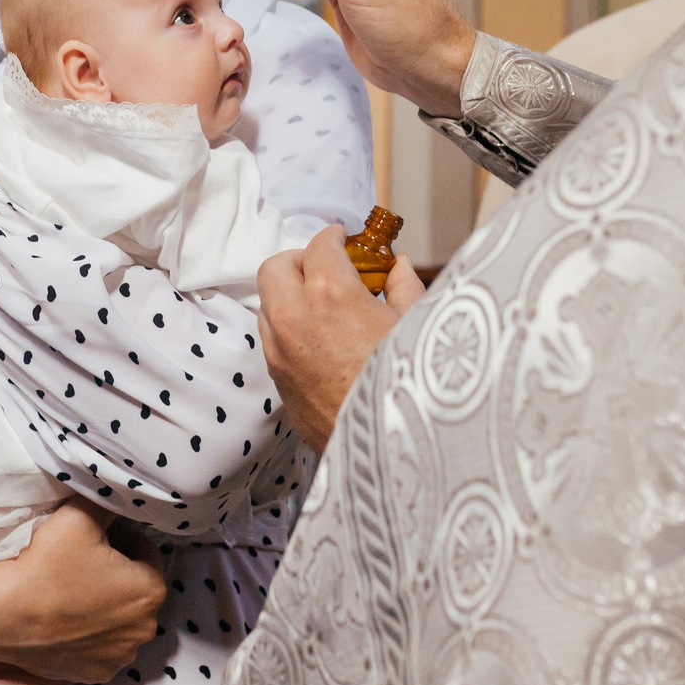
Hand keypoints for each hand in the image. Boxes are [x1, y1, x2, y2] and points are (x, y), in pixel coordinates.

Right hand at [0, 505, 162, 682]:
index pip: (143, 551)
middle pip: (133, 588)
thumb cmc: (43, 564)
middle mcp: (144, 629)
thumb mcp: (81, 515)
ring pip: (118, 619)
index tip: (92, 537)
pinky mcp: (95, 675)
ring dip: (103, 605)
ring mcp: (119, 657)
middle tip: (80, 561)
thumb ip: (108, 502)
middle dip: (114, 573)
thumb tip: (118, 496)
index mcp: (150, 590)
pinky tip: (66, 619)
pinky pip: (100, 646)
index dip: (119, 539)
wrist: (0, 616)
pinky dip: (89, 634)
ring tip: (70, 590)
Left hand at [257, 228, 425, 449]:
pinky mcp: (279, 379)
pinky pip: (271, 339)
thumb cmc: (410, 384)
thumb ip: (405, 287)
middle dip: (300, 260)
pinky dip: (287, 327)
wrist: (391, 447)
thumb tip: (399, 268)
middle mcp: (295, 317)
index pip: (319, 245)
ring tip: (324, 305)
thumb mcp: (416, 326)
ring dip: (289, 295)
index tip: (344, 239)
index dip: (333, 237)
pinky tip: (319, 338)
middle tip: (327, 267)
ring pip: (267, 303)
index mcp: (331, 293)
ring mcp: (281, 350)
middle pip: (276, 267)